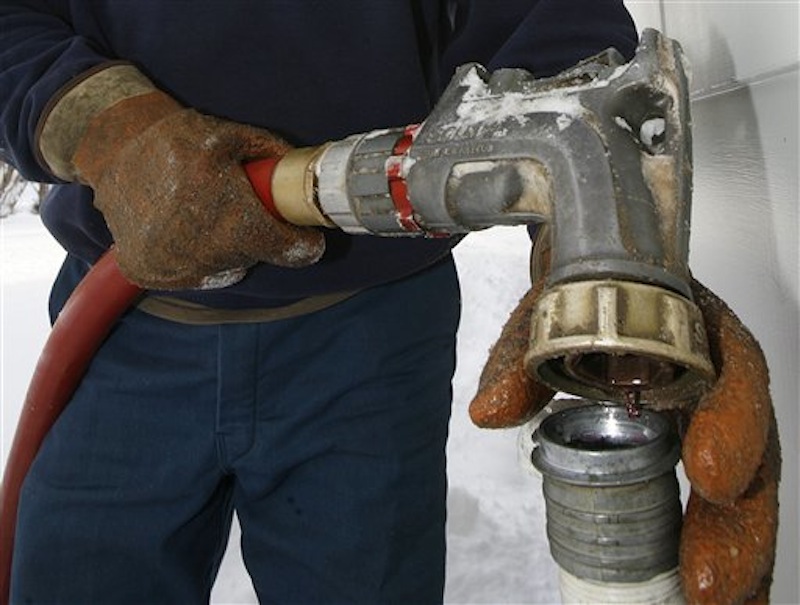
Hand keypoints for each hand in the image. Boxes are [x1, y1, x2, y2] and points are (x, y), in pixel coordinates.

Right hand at [40, 66, 323, 289]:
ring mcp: (172, 266)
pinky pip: (190, 273)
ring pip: (224, 269)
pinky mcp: (146, 272)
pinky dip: (193, 257)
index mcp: (233, 219)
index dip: (303, 243)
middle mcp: (204, 251)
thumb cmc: (179, 139)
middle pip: (255, 257)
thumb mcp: (234, 136)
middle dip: (259, 238)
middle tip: (244, 211)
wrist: (113, 147)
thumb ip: (274, 155)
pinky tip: (182, 228)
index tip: (306, 237)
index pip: (289, 251)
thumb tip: (306, 173)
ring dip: (227, 251)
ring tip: (207, 215)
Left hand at [469, 255, 779, 603]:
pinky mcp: (694, 453)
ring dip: (736, 555)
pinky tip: (700, 591)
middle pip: (751, 456)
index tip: (708, 476)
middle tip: (707, 585)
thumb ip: (520, 360)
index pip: (732, 376)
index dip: (732, 426)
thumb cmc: (578, 298)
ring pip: (743, 492)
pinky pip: (715, 507)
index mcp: (698, 335)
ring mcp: (710, 424)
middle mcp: (717, 385)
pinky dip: (713, 550)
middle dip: (734, 526)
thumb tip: (488, 411)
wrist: (590, 285)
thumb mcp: (546, 317)